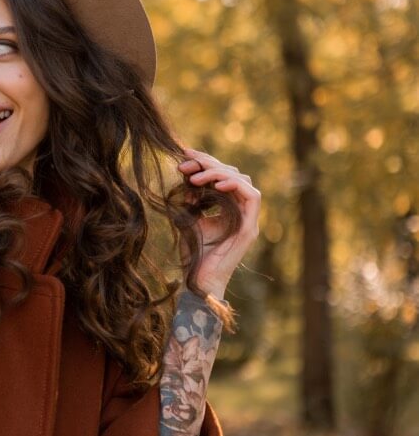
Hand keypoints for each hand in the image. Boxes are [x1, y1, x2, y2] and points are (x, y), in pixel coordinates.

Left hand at [177, 148, 260, 299]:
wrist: (199, 281)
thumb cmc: (194, 253)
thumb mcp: (189, 218)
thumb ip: (191, 198)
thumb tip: (187, 177)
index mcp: (229, 208)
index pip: (222, 175)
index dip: (205, 162)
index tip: (184, 154)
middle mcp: (241, 211)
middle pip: (232, 174)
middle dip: (208, 164)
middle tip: (185, 162)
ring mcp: (248, 219)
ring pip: (242, 180)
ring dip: (218, 173)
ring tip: (194, 177)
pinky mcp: (250, 228)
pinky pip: (252, 197)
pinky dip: (235, 185)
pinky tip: (216, 185)